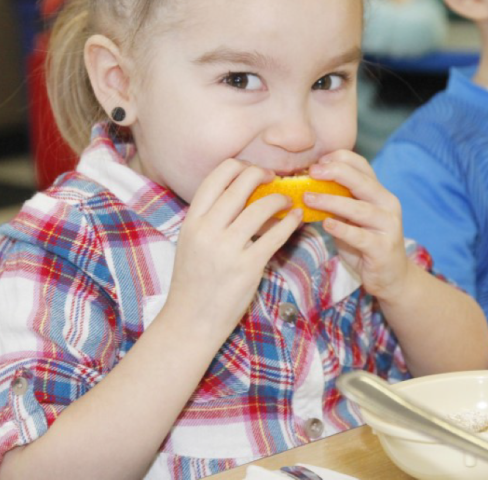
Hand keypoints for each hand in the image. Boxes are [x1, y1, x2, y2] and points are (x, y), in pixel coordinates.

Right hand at [164, 160, 302, 342]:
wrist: (191, 321)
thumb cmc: (194, 281)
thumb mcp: (191, 242)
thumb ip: (210, 218)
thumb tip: (239, 192)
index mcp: (192, 221)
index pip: (217, 176)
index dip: (240, 166)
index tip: (253, 172)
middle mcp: (207, 230)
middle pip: (241, 183)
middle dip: (263, 174)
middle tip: (275, 179)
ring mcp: (227, 248)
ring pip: (261, 206)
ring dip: (280, 198)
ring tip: (288, 201)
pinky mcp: (248, 267)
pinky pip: (276, 235)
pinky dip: (290, 222)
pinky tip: (296, 219)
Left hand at [305, 150, 410, 301]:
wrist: (392, 276)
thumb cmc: (367, 244)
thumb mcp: (352, 218)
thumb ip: (338, 200)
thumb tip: (307, 184)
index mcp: (379, 193)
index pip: (362, 166)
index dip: (340, 159)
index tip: (316, 162)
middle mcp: (387, 204)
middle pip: (362, 181)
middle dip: (336, 172)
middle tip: (312, 172)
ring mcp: (388, 226)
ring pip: (359, 208)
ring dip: (332, 201)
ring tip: (309, 197)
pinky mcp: (383, 248)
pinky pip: (360, 237)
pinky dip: (343, 229)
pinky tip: (327, 224)